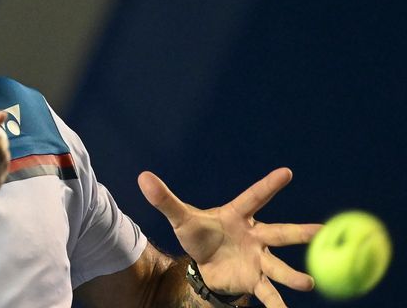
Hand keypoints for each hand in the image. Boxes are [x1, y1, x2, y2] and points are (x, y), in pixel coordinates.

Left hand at [138, 168, 321, 307]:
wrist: (204, 263)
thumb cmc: (199, 234)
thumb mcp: (181, 219)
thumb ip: (165, 200)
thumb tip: (142, 177)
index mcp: (239, 215)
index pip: (255, 197)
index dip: (269, 186)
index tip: (287, 172)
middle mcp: (256, 237)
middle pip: (281, 233)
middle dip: (302, 232)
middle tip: (324, 230)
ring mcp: (259, 260)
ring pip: (279, 268)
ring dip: (293, 276)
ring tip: (308, 283)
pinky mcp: (254, 281)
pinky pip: (269, 294)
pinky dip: (278, 306)